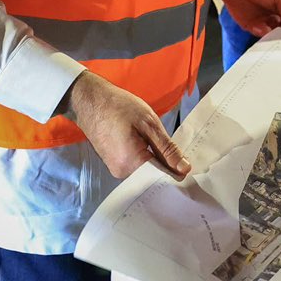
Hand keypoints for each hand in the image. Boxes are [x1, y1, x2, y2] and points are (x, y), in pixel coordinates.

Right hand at [60, 71, 190, 178]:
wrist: (90, 100)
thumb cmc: (119, 107)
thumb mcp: (149, 123)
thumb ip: (167, 149)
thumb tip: (184, 169)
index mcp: (131, 164)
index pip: (162, 180)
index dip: (178, 173)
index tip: (190, 166)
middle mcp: (122, 173)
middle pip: (154, 178)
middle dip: (169, 168)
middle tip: (181, 155)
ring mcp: (116, 170)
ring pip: (146, 173)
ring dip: (158, 162)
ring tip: (165, 148)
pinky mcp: (114, 164)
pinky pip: (137, 167)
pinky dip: (147, 159)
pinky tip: (152, 147)